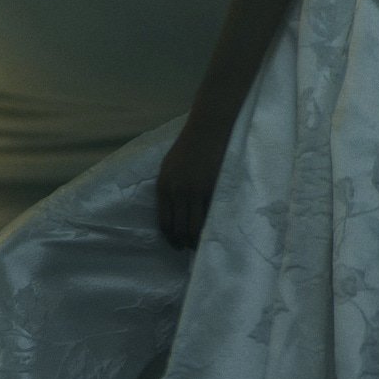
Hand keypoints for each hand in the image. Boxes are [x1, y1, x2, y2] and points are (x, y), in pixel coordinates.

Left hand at [157, 120, 231, 250]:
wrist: (207, 130)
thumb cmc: (188, 146)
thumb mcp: (169, 167)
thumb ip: (169, 188)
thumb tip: (173, 211)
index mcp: (164, 186)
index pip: (165, 222)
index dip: (170, 238)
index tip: (176, 245)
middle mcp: (177, 192)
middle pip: (179, 229)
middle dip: (184, 243)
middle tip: (190, 248)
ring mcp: (195, 192)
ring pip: (195, 227)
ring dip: (197, 239)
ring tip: (202, 244)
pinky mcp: (212, 189)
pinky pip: (211, 215)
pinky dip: (211, 225)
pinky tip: (214, 229)